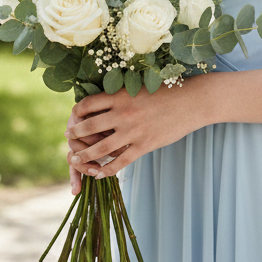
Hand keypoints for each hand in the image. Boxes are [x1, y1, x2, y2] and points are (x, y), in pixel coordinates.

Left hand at [67, 77, 211, 178]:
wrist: (192, 101)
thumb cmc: (168, 92)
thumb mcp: (140, 88)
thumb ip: (122, 96)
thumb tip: (104, 102)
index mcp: (120, 96)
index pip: (87, 104)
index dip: (76, 112)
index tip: (74, 117)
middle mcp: (123, 113)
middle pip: (88, 127)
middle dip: (75, 134)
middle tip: (69, 139)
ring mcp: (133, 131)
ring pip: (100, 148)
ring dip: (84, 156)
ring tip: (76, 160)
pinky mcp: (144, 145)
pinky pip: (120, 162)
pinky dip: (107, 170)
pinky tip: (100, 174)